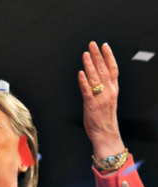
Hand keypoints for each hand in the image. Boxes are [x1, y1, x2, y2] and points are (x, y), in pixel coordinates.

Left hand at [78, 42, 124, 158]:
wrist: (106, 135)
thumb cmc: (104, 119)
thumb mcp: (108, 101)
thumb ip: (103, 89)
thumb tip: (95, 78)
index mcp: (113, 90)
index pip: (113, 69)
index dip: (109, 56)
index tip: (105, 45)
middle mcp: (108, 92)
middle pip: (103, 70)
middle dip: (97, 56)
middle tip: (92, 44)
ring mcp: (100, 98)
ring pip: (95, 78)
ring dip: (90, 65)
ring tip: (85, 54)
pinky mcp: (91, 105)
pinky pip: (87, 91)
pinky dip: (83, 82)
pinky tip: (80, 73)